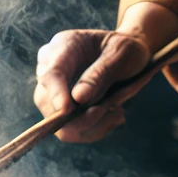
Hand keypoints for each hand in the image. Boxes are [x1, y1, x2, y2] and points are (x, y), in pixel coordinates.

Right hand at [33, 1, 177, 142]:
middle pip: (47, 102)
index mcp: (63, 46)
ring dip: (91, 126)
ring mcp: (54, 91)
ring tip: (117, 113)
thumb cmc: (125, 49)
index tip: (67, 110)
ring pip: (59, 123)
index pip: (51, 73)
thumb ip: (98, 74)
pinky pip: (71, 130)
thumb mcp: (120, 54)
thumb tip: (77, 98)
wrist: (130, 55)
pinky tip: (114, 116)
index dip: (56, 94)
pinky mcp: (63, 109)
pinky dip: (95, 129)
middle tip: (113, 111)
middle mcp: (51, 68)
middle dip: (79, 117)